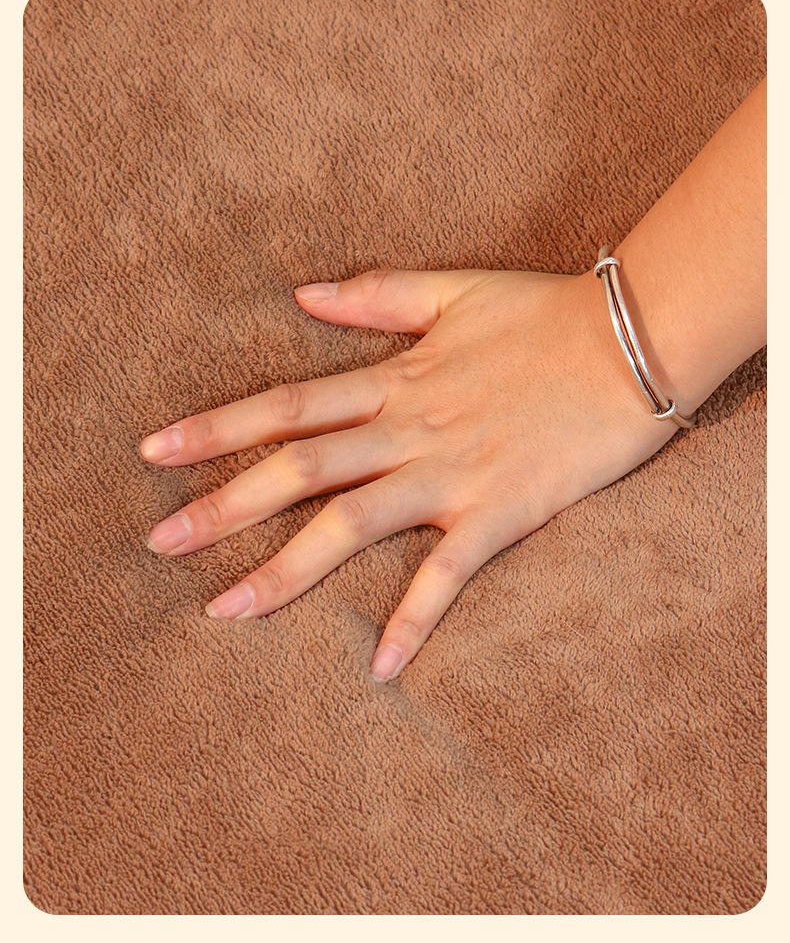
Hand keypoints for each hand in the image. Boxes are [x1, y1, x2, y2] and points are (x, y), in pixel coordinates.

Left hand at [141, 268, 674, 680]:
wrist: (631, 343)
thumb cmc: (544, 313)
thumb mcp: (453, 291)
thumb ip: (377, 296)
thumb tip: (303, 296)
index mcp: (395, 378)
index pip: (287, 405)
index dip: (217, 427)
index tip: (154, 451)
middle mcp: (409, 430)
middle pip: (298, 469)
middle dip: (222, 506)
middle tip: (158, 543)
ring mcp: (451, 475)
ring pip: (351, 525)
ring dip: (285, 569)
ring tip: (225, 608)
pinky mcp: (499, 513)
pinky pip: (447, 575)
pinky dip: (414, 620)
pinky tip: (379, 668)